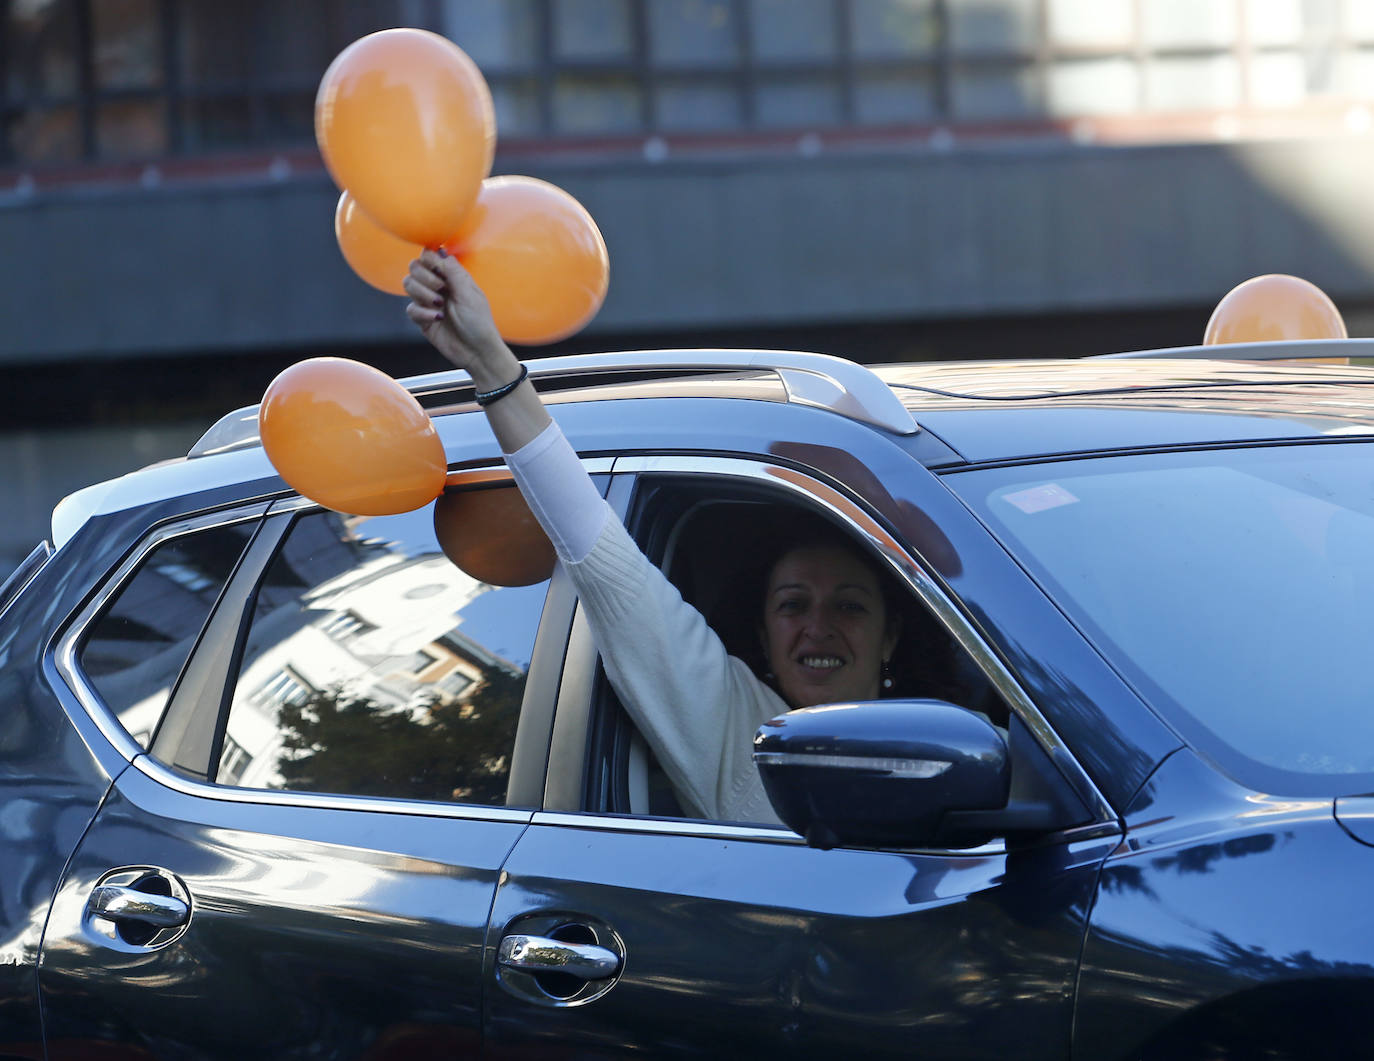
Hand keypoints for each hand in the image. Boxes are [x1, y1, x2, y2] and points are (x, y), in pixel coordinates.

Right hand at [404, 249, 514, 389]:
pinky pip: (411, 308)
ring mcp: (429, 301)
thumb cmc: (479, 322)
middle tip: (441, 289)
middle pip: (415, 267)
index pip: (430, 256)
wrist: (476, 351)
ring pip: (408, 284)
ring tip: (439, 304)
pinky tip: (437, 318)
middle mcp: (438, 286)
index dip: (429, 259)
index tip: (437, 269)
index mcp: (452, 277)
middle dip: (425, 276)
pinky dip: (422, 312)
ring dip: (422, 292)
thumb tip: (439, 250)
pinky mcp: (423, 319)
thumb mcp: (469, 293)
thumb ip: (453, 271)